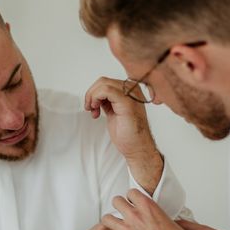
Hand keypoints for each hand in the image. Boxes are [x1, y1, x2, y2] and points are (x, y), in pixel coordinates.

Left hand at [85, 77, 162, 193]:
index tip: (93, 107)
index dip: (95, 93)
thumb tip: (95, 95)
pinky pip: (105, 90)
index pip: (107, 82)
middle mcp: (133, 90)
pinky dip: (95, 98)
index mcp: (131, 91)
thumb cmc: (128, 134)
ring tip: (94, 110)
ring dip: (92, 97)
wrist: (138, 148)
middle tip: (90, 109)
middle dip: (91, 94)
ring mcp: (131, 95)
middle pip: (103, 81)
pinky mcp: (127, 102)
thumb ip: (108, 101)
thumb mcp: (114, 111)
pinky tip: (96, 110)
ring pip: (103, 83)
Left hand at [101, 189, 192, 229]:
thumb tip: (156, 216)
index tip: (132, 203)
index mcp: (147, 206)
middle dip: (119, 206)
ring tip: (115, 226)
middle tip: (122, 212)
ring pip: (107, 218)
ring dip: (111, 221)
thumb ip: (156, 215)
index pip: (131, 192)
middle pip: (116, 201)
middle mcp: (135, 215)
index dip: (131, 198)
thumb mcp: (168, 220)